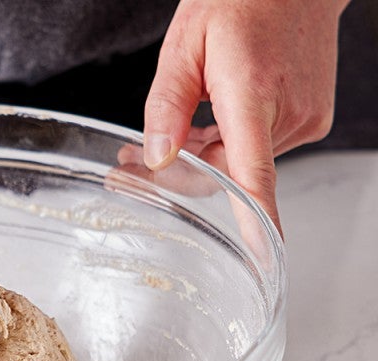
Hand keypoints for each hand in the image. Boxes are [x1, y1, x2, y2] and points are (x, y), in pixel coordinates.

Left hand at [143, 0, 349, 233]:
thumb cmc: (242, 1)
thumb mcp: (184, 46)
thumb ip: (166, 105)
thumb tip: (156, 157)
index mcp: (254, 96)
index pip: (254, 175)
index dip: (256, 221)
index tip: (259, 258)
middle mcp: (288, 114)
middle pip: (226, 173)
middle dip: (175, 172)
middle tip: (128, 163)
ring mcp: (305, 119)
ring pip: (239, 163)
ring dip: (198, 155)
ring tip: (156, 137)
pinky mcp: (310, 119)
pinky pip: (255, 149)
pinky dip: (226, 143)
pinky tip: (199, 125)